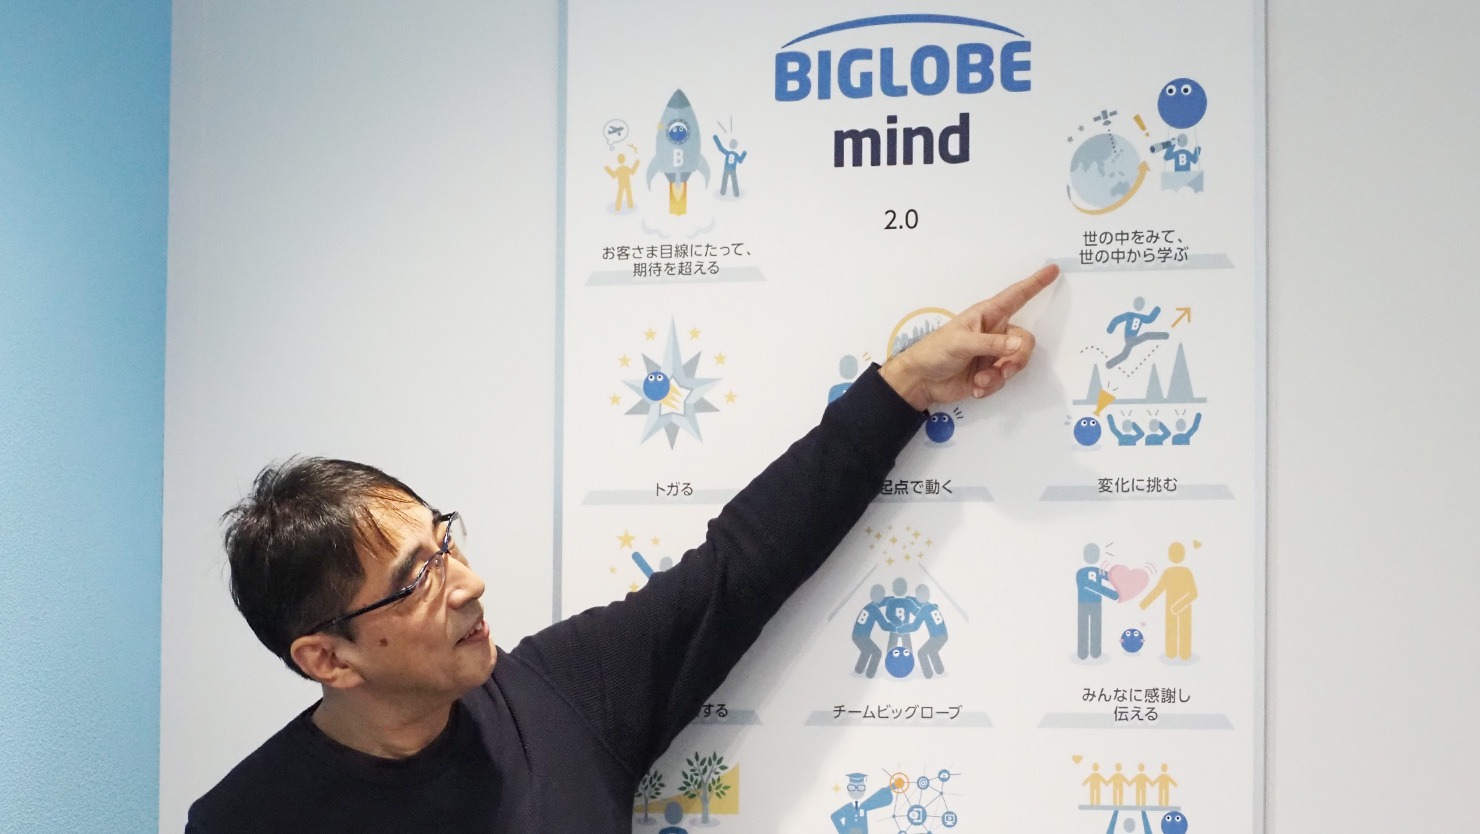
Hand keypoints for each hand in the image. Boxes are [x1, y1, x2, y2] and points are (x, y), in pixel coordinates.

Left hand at [880, 264, 1058, 409]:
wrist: (921, 381)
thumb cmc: (935, 351)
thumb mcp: (960, 343)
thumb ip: (991, 344)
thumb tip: (1019, 346)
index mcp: (987, 315)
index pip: (1016, 296)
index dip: (1035, 283)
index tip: (1053, 269)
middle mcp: (995, 333)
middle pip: (1024, 341)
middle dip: (1017, 358)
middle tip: (1003, 369)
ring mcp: (993, 354)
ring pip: (1016, 363)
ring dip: (999, 375)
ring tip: (979, 380)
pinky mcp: (990, 374)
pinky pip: (1004, 381)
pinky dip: (991, 386)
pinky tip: (975, 387)